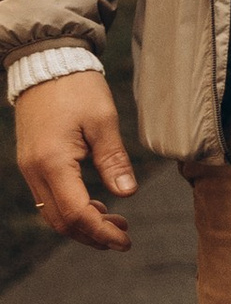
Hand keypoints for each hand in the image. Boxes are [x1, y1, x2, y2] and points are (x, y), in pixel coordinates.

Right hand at [14, 65, 135, 251]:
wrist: (47, 64)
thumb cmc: (77, 87)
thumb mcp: (103, 120)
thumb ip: (114, 159)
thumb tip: (127, 193)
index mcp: (53, 162)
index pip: (76, 213)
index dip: (101, 232)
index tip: (125, 240)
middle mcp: (35, 171)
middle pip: (61, 221)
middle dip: (92, 235)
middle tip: (124, 236)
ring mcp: (29, 168)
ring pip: (52, 213)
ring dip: (82, 224)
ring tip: (115, 222)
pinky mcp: (32, 163)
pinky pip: (48, 198)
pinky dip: (71, 209)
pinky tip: (96, 205)